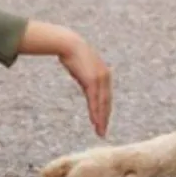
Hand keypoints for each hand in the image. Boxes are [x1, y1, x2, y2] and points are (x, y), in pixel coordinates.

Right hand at [17, 21, 112, 137]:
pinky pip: (95, 100)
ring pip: (102, 104)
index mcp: (104, 74)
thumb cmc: (73, 54)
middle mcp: (105, 77)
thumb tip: (86, 83)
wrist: (69, 43)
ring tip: (99, 131)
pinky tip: (95, 121)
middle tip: (103, 132)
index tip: (103, 121)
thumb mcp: (83, 69)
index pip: (106, 96)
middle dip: (105, 118)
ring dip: (101, 119)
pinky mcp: (92, 81)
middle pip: (106, 103)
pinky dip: (95, 112)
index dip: (105, 110)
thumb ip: (87, 78)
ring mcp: (100, 79)